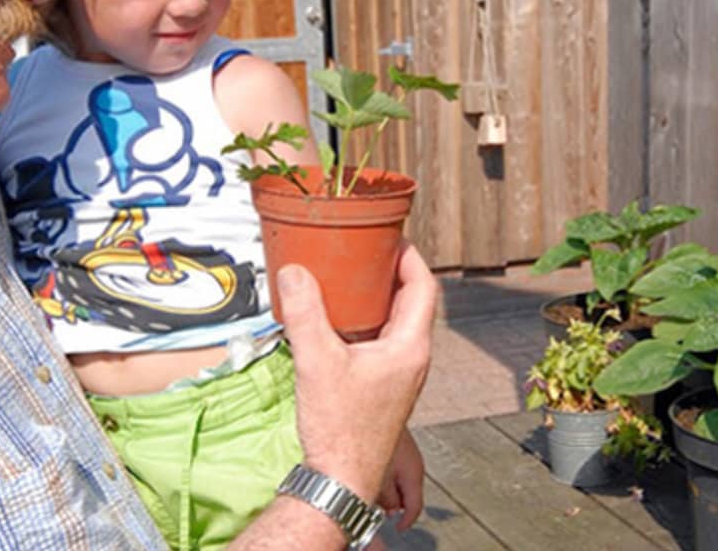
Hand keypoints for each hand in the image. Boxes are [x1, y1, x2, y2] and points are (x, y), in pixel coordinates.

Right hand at [278, 242, 437, 499]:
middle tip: (363, 250)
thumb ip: (305, 313)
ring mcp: (399, 376)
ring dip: (376, 299)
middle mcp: (412, 359)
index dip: (410, 257)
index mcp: (410, 347)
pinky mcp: (382, 390)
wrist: (340, 481)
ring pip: (394, 324)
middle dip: (389, 273)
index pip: (423, 287)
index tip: (390, 236)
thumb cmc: (340, 428)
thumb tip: (294, 271)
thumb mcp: (317, 362)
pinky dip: (364, 324)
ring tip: (346, 278)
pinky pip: (380, 344)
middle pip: (410, 302)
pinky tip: (334, 322)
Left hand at [377, 429, 424, 531]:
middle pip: (407, 495)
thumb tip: (391, 509)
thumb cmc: (377, 437)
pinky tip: (372, 471)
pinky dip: (385, 476)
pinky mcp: (398, 446)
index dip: (406, 521)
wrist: (372, 409)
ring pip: (399, 482)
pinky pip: (394, 469)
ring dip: (387, 489)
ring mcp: (407, 454)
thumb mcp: (380, 477)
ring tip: (372, 486)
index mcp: (414, 474)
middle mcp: (415, 464)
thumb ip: (387, 499)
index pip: (415, 506)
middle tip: (379, 507)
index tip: (398, 528)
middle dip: (393, 504)